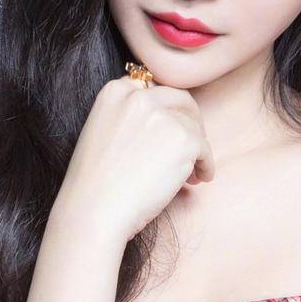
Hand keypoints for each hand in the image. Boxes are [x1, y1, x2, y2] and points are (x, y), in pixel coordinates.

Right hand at [51, 74, 214, 243]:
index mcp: (115, 92)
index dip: (166, 110)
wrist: (94, 212)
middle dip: (190, 121)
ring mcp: (163, 116)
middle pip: (180, 100)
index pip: (153, 89)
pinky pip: (205, 149)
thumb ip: (128, 118)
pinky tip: (199, 180)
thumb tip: (166, 122)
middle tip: (192, 146)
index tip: (171, 127)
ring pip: (194, 127)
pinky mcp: (184, 138)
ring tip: (191, 173)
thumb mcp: (101, 133)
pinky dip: (206, 165)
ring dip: (197, 150)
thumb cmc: (95, 185)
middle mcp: (139, 96)